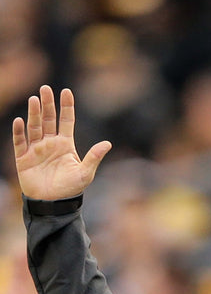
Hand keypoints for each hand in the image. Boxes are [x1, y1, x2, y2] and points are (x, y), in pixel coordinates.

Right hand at [12, 85, 111, 199]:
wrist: (53, 204)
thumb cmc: (71, 189)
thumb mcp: (85, 173)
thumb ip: (94, 157)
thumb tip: (108, 143)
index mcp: (66, 145)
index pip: (66, 121)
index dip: (66, 107)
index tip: (66, 92)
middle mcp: (50, 143)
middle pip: (48, 119)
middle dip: (47, 104)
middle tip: (46, 89)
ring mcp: (36, 149)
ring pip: (34, 127)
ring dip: (34, 114)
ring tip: (35, 100)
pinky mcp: (23, 158)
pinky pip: (19, 142)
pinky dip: (19, 132)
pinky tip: (20, 121)